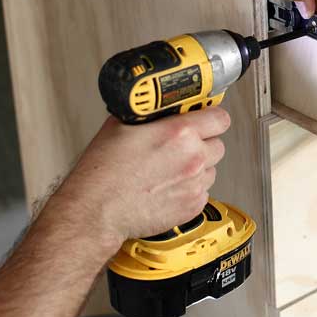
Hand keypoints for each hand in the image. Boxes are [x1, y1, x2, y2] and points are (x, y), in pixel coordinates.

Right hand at [52, 108, 229, 249]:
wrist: (96, 210)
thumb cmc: (104, 171)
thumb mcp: (122, 125)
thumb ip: (150, 114)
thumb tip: (159, 107)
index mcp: (179, 133)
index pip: (220, 118)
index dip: (212, 117)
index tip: (206, 119)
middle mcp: (193, 158)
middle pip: (218, 144)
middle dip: (203, 143)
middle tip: (182, 146)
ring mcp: (194, 184)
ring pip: (211, 169)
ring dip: (198, 167)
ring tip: (171, 169)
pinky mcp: (192, 206)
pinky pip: (203, 191)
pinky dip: (190, 188)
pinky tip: (169, 187)